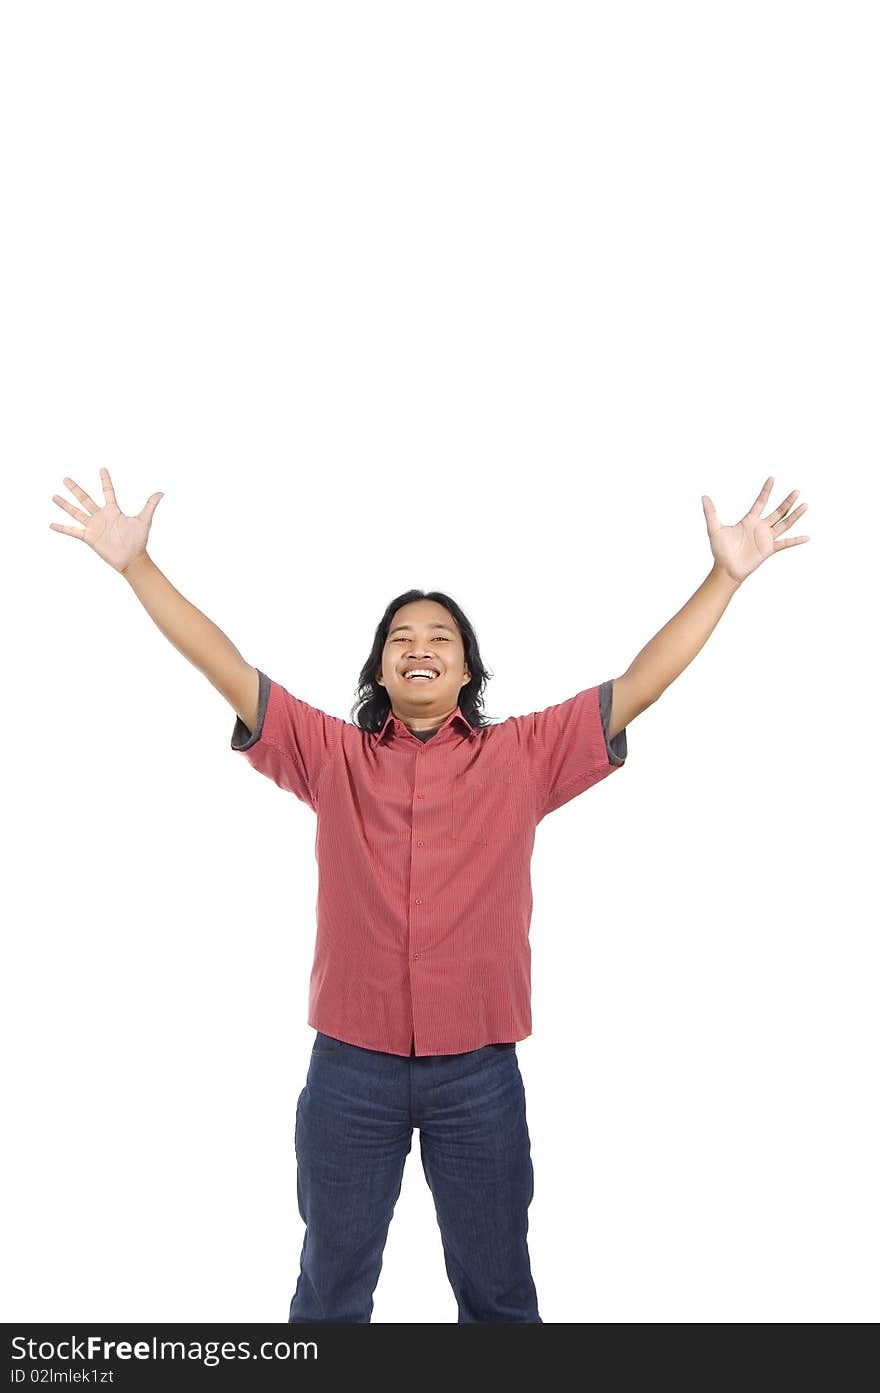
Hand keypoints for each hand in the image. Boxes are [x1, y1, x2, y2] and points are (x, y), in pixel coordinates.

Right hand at [49, 468, 163, 573]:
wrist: (132, 559)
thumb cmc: (138, 541)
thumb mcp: (144, 520)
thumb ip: (150, 505)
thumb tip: (161, 492)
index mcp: (113, 510)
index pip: (108, 491)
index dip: (105, 480)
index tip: (102, 468)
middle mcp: (101, 516)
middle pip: (85, 499)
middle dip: (75, 489)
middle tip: (65, 478)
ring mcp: (93, 526)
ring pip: (76, 512)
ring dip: (65, 505)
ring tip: (54, 496)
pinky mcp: (89, 537)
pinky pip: (73, 531)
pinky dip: (62, 528)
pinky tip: (51, 524)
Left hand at [702, 476, 809, 584]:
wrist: (725, 569)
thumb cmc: (720, 550)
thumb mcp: (715, 529)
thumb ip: (711, 513)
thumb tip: (704, 496)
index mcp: (749, 520)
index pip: (760, 502)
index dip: (766, 490)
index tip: (772, 478)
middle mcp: (760, 527)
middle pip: (777, 511)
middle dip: (787, 501)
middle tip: (797, 491)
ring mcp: (766, 538)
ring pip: (784, 524)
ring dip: (795, 515)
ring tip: (805, 505)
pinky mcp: (769, 549)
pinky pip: (785, 544)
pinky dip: (796, 541)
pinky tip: (808, 537)